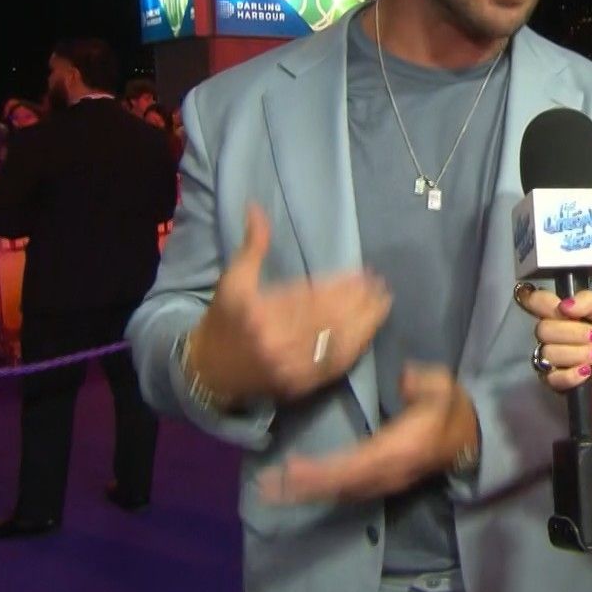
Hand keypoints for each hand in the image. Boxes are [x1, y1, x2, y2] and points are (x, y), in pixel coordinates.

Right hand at [190, 204, 390, 403]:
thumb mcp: (232, 280)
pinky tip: (370, 333)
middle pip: (329, 319)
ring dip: (365, 323)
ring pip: (336, 343)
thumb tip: (256, 207)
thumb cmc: (223, 320)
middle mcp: (278, 341)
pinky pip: (334, 367)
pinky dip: (355, 349)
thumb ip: (252, 246)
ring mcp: (290, 367)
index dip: (341, 285)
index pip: (312, 296)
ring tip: (384, 304)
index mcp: (262, 313)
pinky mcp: (300, 385)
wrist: (208, 372)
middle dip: (359, 301)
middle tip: (381, 285)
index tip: (363, 272)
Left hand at [262, 363, 477, 503]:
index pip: (358, 463)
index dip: (325, 470)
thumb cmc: (449, 409)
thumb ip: (424, 382)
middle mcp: (388, 471)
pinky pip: (345, 490)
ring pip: (340, 492)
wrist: (468, 438)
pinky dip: (318, 491)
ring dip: (305, 493)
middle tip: (265, 485)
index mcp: (402, 448)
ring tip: (269, 489)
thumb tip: (404, 377)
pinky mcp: (378, 482)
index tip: (294, 469)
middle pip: (341, 484)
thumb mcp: (444, 387)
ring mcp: (383, 481)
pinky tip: (294, 487)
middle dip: (303, 487)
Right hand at [520, 285, 591, 393]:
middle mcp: (549, 333)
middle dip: (574, 333)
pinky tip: (588, 370)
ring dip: (579, 354)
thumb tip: (566, 305)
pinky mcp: (553, 379)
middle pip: (542, 329)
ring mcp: (549, 357)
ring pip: (549, 353)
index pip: (535, 301)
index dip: (543, 303)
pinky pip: (555, 377)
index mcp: (557, 312)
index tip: (563, 310)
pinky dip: (575, 374)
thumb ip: (588, 299)